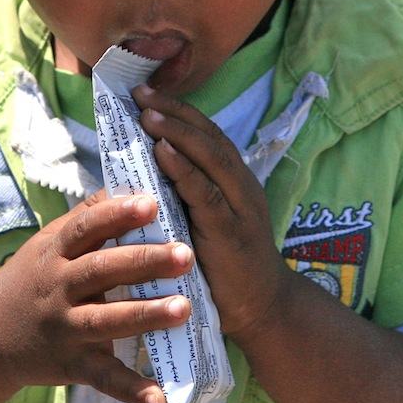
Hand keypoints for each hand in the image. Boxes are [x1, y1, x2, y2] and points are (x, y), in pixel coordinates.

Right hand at [0, 192, 192, 402]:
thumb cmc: (33, 277)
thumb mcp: (48, 242)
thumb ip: (87, 217)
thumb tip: (128, 184)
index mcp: (54, 251)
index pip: (86, 227)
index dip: (117, 214)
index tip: (151, 203)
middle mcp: (58, 288)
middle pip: (103, 271)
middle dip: (146, 262)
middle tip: (186, 254)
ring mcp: (65, 329)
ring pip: (108, 322)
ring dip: (147, 316)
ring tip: (185, 308)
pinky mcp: (72, 366)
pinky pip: (104, 378)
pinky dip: (132, 390)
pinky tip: (162, 398)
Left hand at [132, 85, 293, 339]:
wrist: (262, 310)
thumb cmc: (224, 265)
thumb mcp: (205, 219)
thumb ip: (185, 192)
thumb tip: (140, 164)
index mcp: (234, 178)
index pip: (206, 132)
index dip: (177, 110)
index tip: (144, 92)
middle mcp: (241, 184)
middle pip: (208, 135)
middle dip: (173, 111)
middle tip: (140, 92)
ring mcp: (239, 206)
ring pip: (209, 157)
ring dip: (176, 132)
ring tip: (148, 114)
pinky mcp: (231, 232)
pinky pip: (206, 193)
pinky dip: (183, 169)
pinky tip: (162, 152)